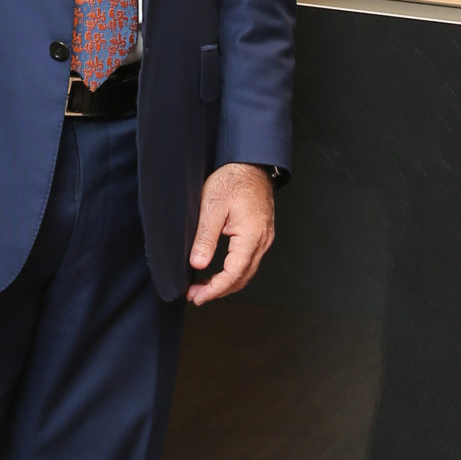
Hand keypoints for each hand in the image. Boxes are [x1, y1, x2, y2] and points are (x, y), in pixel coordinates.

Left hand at [187, 162, 274, 305]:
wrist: (249, 163)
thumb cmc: (232, 179)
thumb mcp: (212, 207)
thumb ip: (205, 237)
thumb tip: (197, 264)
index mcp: (251, 236)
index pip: (233, 274)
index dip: (214, 290)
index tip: (197, 296)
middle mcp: (262, 240)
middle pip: (242, 277)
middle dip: (218, 290)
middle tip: (195, 295)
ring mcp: (264, 238)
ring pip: (246, 271)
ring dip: (226, 282)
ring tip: (203, 287)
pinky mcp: (261, 234)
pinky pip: (249, 260)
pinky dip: (233, 271)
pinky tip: (218, 271)